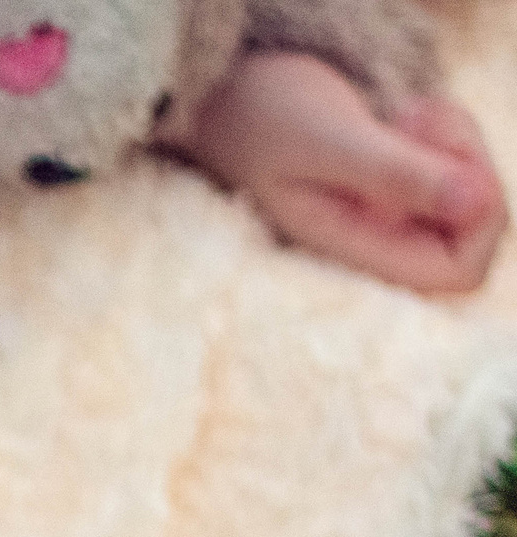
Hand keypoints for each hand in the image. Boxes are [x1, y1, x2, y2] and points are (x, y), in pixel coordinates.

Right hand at [180, 50, 504, 293]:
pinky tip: (404, 114)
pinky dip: (446, 131)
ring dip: (455, 139)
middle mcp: (374, 242)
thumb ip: (397, 175)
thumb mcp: (329, 140)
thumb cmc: (262, 117)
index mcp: (353, 250)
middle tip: (419, 122)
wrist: (228, 95)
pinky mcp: (391, 187)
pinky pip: (453, 166)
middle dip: (468, 166)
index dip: (479, 220)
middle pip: (473, 229)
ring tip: (404, 113)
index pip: (458, 271)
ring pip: (469, 192)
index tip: (453, 168)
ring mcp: (385, 215)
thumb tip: (477, 203)